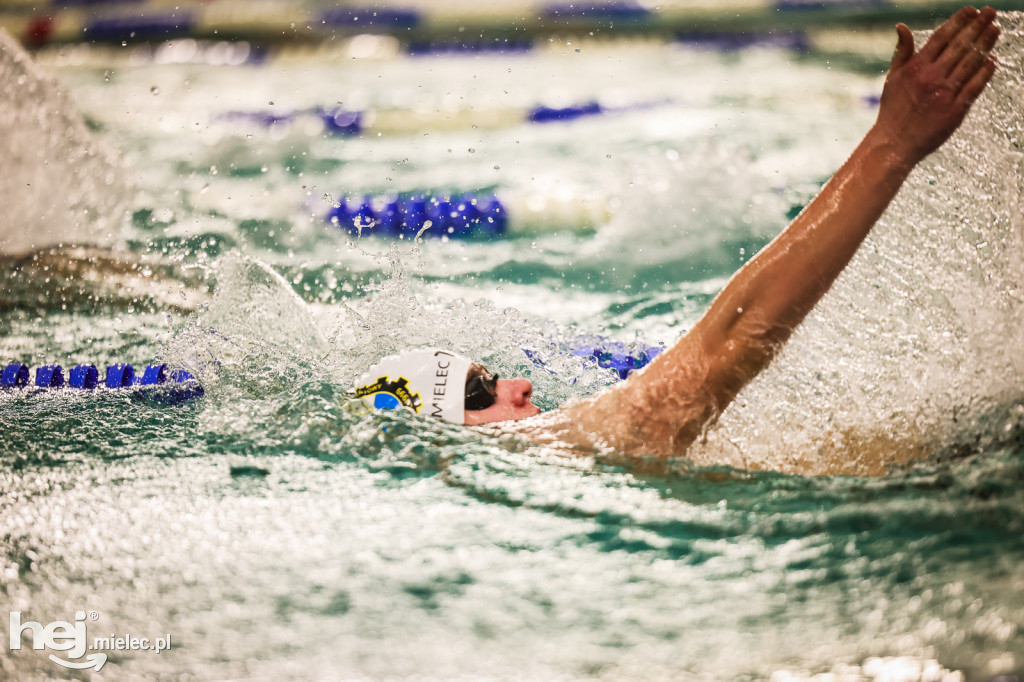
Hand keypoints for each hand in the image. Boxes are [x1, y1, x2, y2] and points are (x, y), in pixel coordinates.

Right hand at [873, 5, 999, 164]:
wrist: (894, 144)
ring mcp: (944, 94)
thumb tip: (901, 26)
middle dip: (977, 26)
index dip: (959, 21)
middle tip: (991, 12)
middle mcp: (931, 78)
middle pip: (960, 46)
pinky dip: (985, 72)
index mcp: (915, 68)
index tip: (971, 10)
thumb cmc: (893, 110)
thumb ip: (902, 52)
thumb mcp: (892, 78)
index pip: (941, 37)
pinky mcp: (955, 110)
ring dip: (985, 44)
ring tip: (995, 29)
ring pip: (970, 63)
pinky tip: (993, 60)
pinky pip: (974, 87)